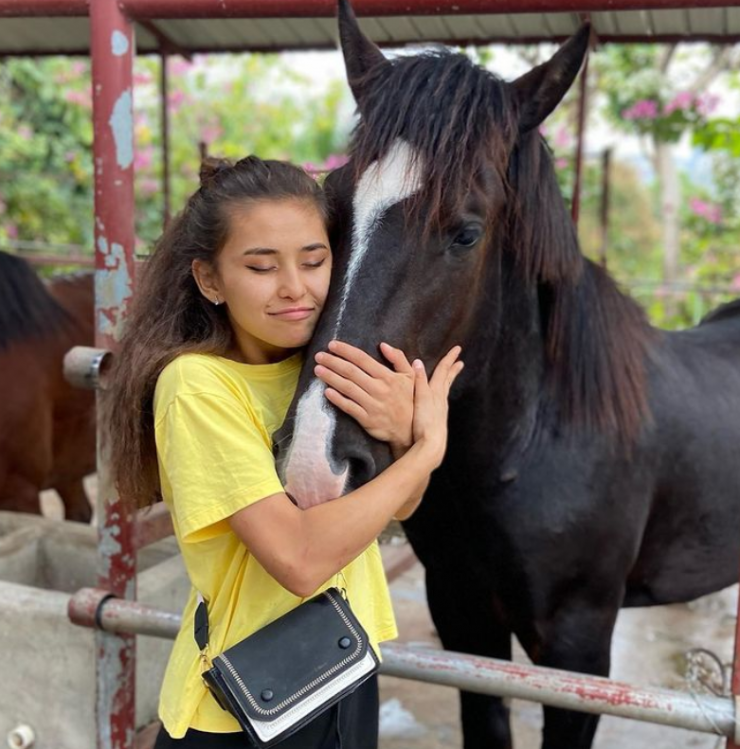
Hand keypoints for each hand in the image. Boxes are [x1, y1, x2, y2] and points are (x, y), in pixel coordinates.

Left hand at [314, 340, 413, 450]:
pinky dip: (337, 399)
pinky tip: (326, 392)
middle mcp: (378, 389)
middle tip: (319, 355)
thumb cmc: (410, 400)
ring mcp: (372, 405)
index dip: (345, 351)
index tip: (332, 344)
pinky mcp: (367, 419)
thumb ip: (398, 358)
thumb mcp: (410, 377)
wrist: (411, 431)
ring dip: (331, 377)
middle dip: (333, 362)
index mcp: (387, 376)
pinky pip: (349, 407)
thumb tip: (383, 345)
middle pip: (351, 371)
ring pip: (347, 388)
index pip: (362, 359)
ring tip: (318, 369)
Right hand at [411, 346, 463, 469]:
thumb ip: (419, 381)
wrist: (431, 445)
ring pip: (445, 390)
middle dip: (452, 369)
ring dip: (448, 380)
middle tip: (459, 360)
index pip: (443, 371)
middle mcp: (440, 399)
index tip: (457, 349)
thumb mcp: (420, 399)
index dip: (448, 359)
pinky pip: (441, 400)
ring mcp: (440, 410)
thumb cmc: (425, 422)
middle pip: (447, 380)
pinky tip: (440, 399)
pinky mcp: (437, 419)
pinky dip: (442, 393)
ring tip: (452, 375)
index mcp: (435, 392)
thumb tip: (418, 362)